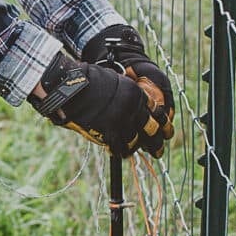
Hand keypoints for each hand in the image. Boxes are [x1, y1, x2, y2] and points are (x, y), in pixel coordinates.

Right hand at [30, 50, 164, 157]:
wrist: (72, 89)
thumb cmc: (88, 82)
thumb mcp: (115, 82)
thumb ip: (126, 96)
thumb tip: (130, 110)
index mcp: (136, 94)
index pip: (156, 111)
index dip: (160, 123)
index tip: (162, 130)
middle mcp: (133, 109)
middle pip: (152, 130)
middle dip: (156, 142)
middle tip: (158, 151)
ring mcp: (122, 122)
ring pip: (135, 141)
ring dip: (135, 148)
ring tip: (132, 153)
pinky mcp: (109, 134)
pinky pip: (120, 148)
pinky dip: (120, 152)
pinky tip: (119, 153)